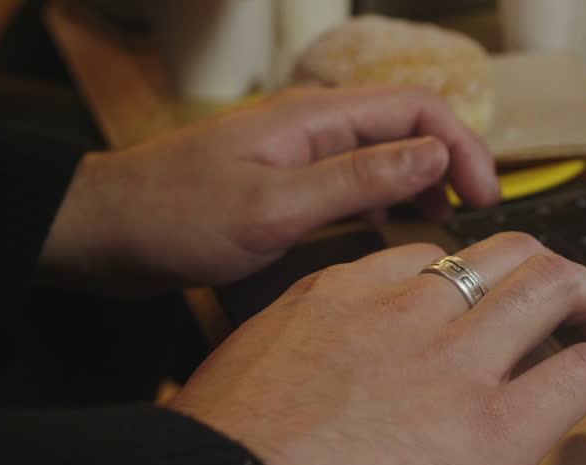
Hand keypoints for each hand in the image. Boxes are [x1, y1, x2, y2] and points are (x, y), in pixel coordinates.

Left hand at [43, 87, 499, 293]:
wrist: (101, 234)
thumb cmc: (173, 218)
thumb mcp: (275, 206)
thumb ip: (359, 180)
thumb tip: (434, 156)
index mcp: (314, 119)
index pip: (417, 109)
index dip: (462, 147)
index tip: (484, 197)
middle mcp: (313, 128)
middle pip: (409, 126)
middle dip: (452, 162)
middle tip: (476, 214)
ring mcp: (300, 154)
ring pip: (386, 153)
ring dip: (424, 182)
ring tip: (443, 224)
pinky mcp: (287, 182)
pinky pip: (357, 179)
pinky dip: (388, 200)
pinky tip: (390, 232)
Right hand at [169, 233, 585, 464]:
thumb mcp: (238, 383)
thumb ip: (291, 367)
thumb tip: (300, 396)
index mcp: (337, 299)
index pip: (422, 261)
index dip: (461, 279)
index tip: (472, 302)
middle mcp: (405, 314)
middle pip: (497, 254)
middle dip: (537, 263)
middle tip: (557, 294)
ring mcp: (455, 365)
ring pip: (547, 287)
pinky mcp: (495, 429)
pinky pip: (579, 374)